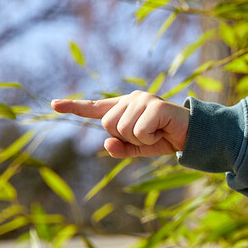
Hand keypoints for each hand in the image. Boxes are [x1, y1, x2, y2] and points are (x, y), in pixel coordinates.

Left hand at [51, 91, 189, 157]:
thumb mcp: (139, 149)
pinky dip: (149, 139)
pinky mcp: (155, 106)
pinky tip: (162, 131)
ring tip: (156, 132)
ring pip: (121, 129)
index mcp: (125, 107)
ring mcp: (143, 100)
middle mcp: (131, 99)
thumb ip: (121, 148)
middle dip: (125, 137)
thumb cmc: (165, 139)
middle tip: (147, 135)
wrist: (193, 135)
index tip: (54, 104)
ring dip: (139, 140)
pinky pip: (138, 132)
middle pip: (107, 124)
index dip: (74, 107)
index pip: (95, 108)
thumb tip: (106, 144)